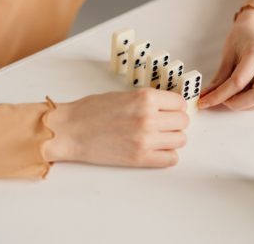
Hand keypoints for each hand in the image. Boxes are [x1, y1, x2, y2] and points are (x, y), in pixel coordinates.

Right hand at [43, 89, 188, 166]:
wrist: (70, 130)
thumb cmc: (91, 111)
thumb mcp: (124, 95)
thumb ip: (147, 101)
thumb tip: (168, 107)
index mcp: (145, 98)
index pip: (179, 103)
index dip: (175, 107)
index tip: (169, 111)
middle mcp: (148, 118)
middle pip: (183, 122)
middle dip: (174, 123)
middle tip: (162, 124)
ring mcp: (145, 139)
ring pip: (180, 140)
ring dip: (171, 139)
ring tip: (157, 137)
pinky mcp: (139, 158)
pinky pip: (171, 159)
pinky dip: (167, 155)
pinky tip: (155, 150)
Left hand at [199, 8, 253, 110]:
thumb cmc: (243, 38)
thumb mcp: (227, 54)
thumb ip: (218, 78)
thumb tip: (206, 97)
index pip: (238, 81)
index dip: (219, 95)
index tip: (205, 102)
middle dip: (236, 103)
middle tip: (222, 99)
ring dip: (244, 104)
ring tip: (233, 94)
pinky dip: (253, 103)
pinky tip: (244, 94)